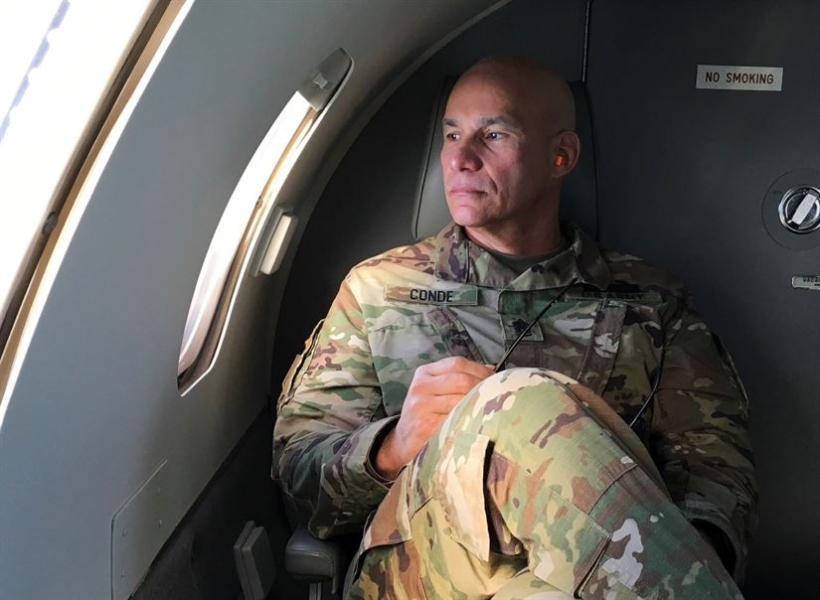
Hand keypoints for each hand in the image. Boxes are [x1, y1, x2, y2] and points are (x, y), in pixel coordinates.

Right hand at [374, 357, 492, 478]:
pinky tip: (478, 423)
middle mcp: (421, 386)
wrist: (403, 442)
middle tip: (497, 397)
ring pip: (461, 399)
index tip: (495, 379)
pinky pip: (456, 419)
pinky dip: (470, 420)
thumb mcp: (435, 391)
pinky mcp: (426, 425)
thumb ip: (457, 378)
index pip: (457, 363)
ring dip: (479, 405)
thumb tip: (490, 369)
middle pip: (462, 380)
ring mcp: (421, 405)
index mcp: (425, 373)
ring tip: (490, 410)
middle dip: (484, 387)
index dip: (480, 370)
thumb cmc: (425, 415)